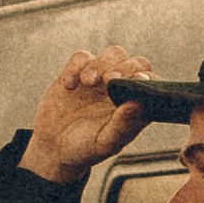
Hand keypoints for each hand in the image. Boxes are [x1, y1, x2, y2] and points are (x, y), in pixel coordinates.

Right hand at [23, 49, 153, 182]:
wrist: (52, 147)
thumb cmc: (84, 148)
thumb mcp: (104, 144)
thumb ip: (122, 126)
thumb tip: (137, 104)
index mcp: (133, 105)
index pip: (151, 82)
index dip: (148, 78)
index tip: (139, 80)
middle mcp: (121, 88)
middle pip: (135, 62)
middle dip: (125, 67)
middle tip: (110, 80)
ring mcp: (100, 78)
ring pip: (113, 54)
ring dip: (102, 63)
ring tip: (88, 82)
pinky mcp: (78, 72)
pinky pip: (82, 57)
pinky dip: (76, 67)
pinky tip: (69, 86)